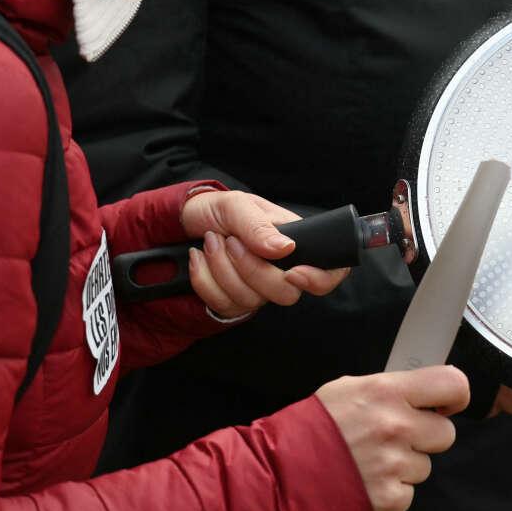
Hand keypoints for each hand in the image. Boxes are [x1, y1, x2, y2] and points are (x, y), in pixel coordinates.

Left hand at [180, 190, 349, 317]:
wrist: (183, 222)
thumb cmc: (217, 209)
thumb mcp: (237, 205)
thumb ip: (259, 226)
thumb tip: (287, 248)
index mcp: (295, 243)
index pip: (328, 271)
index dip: (319, 279)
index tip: (294, 273)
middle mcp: (281, 270)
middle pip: (287, 294)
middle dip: (252, 269)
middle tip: (231, 241)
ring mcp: (257, 290)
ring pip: (251, 301)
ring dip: (221, 268)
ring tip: (211, 241)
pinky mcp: (233, 302)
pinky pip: (224, 305)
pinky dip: (205, 279)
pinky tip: (199, 258)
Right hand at [317, 366, 469, 510]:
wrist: (279, 475)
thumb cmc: (312, 430)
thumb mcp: (348, 390)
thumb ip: (389, 389)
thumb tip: (422, 391)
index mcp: (387, 392)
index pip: (452, 384)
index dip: (456, 396)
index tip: (448, 404)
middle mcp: (395, 426)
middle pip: (445, 433)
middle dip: (426, 438)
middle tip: (396, 439)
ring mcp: (393, 465)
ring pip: (424, 466)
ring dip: (404, 467)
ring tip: (369, 462)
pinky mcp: (389, 498)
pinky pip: (408, 494)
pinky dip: (390, 493)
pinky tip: (365, 482)